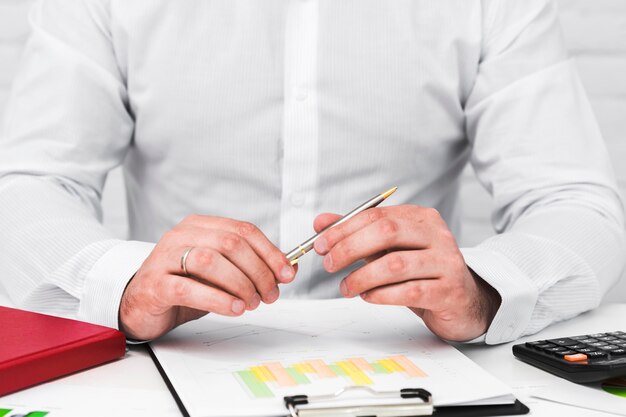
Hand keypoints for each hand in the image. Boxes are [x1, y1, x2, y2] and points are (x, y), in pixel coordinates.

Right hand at [119, 215, 295, 339]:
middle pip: (230, 243)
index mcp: (200, 226)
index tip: (286, 274)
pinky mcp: (155, 284)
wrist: (142, 305)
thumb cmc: (185, 286)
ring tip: (252, 303)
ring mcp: (164, 258)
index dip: (270, 252)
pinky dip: (217, 299)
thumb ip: (252, 268)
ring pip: (209, 261)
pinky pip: (188, 288)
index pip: (243, 230)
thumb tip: (290, 268)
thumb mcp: (222, 274)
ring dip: (240, 284)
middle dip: (258, 271)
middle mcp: (181, 236)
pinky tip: (234, 308)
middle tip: (270, 294)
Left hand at [313, 205, 500, 341]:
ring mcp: (446, 262)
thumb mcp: (389, 250)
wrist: (463, 302)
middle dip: (350, 248)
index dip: (344, 229)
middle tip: (330, 265)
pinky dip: (382, 295)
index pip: (376, 215)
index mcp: (421, 218)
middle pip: (386, 232)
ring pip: (395, 264)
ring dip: (362, 277)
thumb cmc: (422, 274)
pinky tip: (369, 297)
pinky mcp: (449, 291)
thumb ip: (357, 235)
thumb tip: (321, 223)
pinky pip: (410, 291)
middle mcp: (437, 235)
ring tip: (347, 287)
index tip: (321, 245)